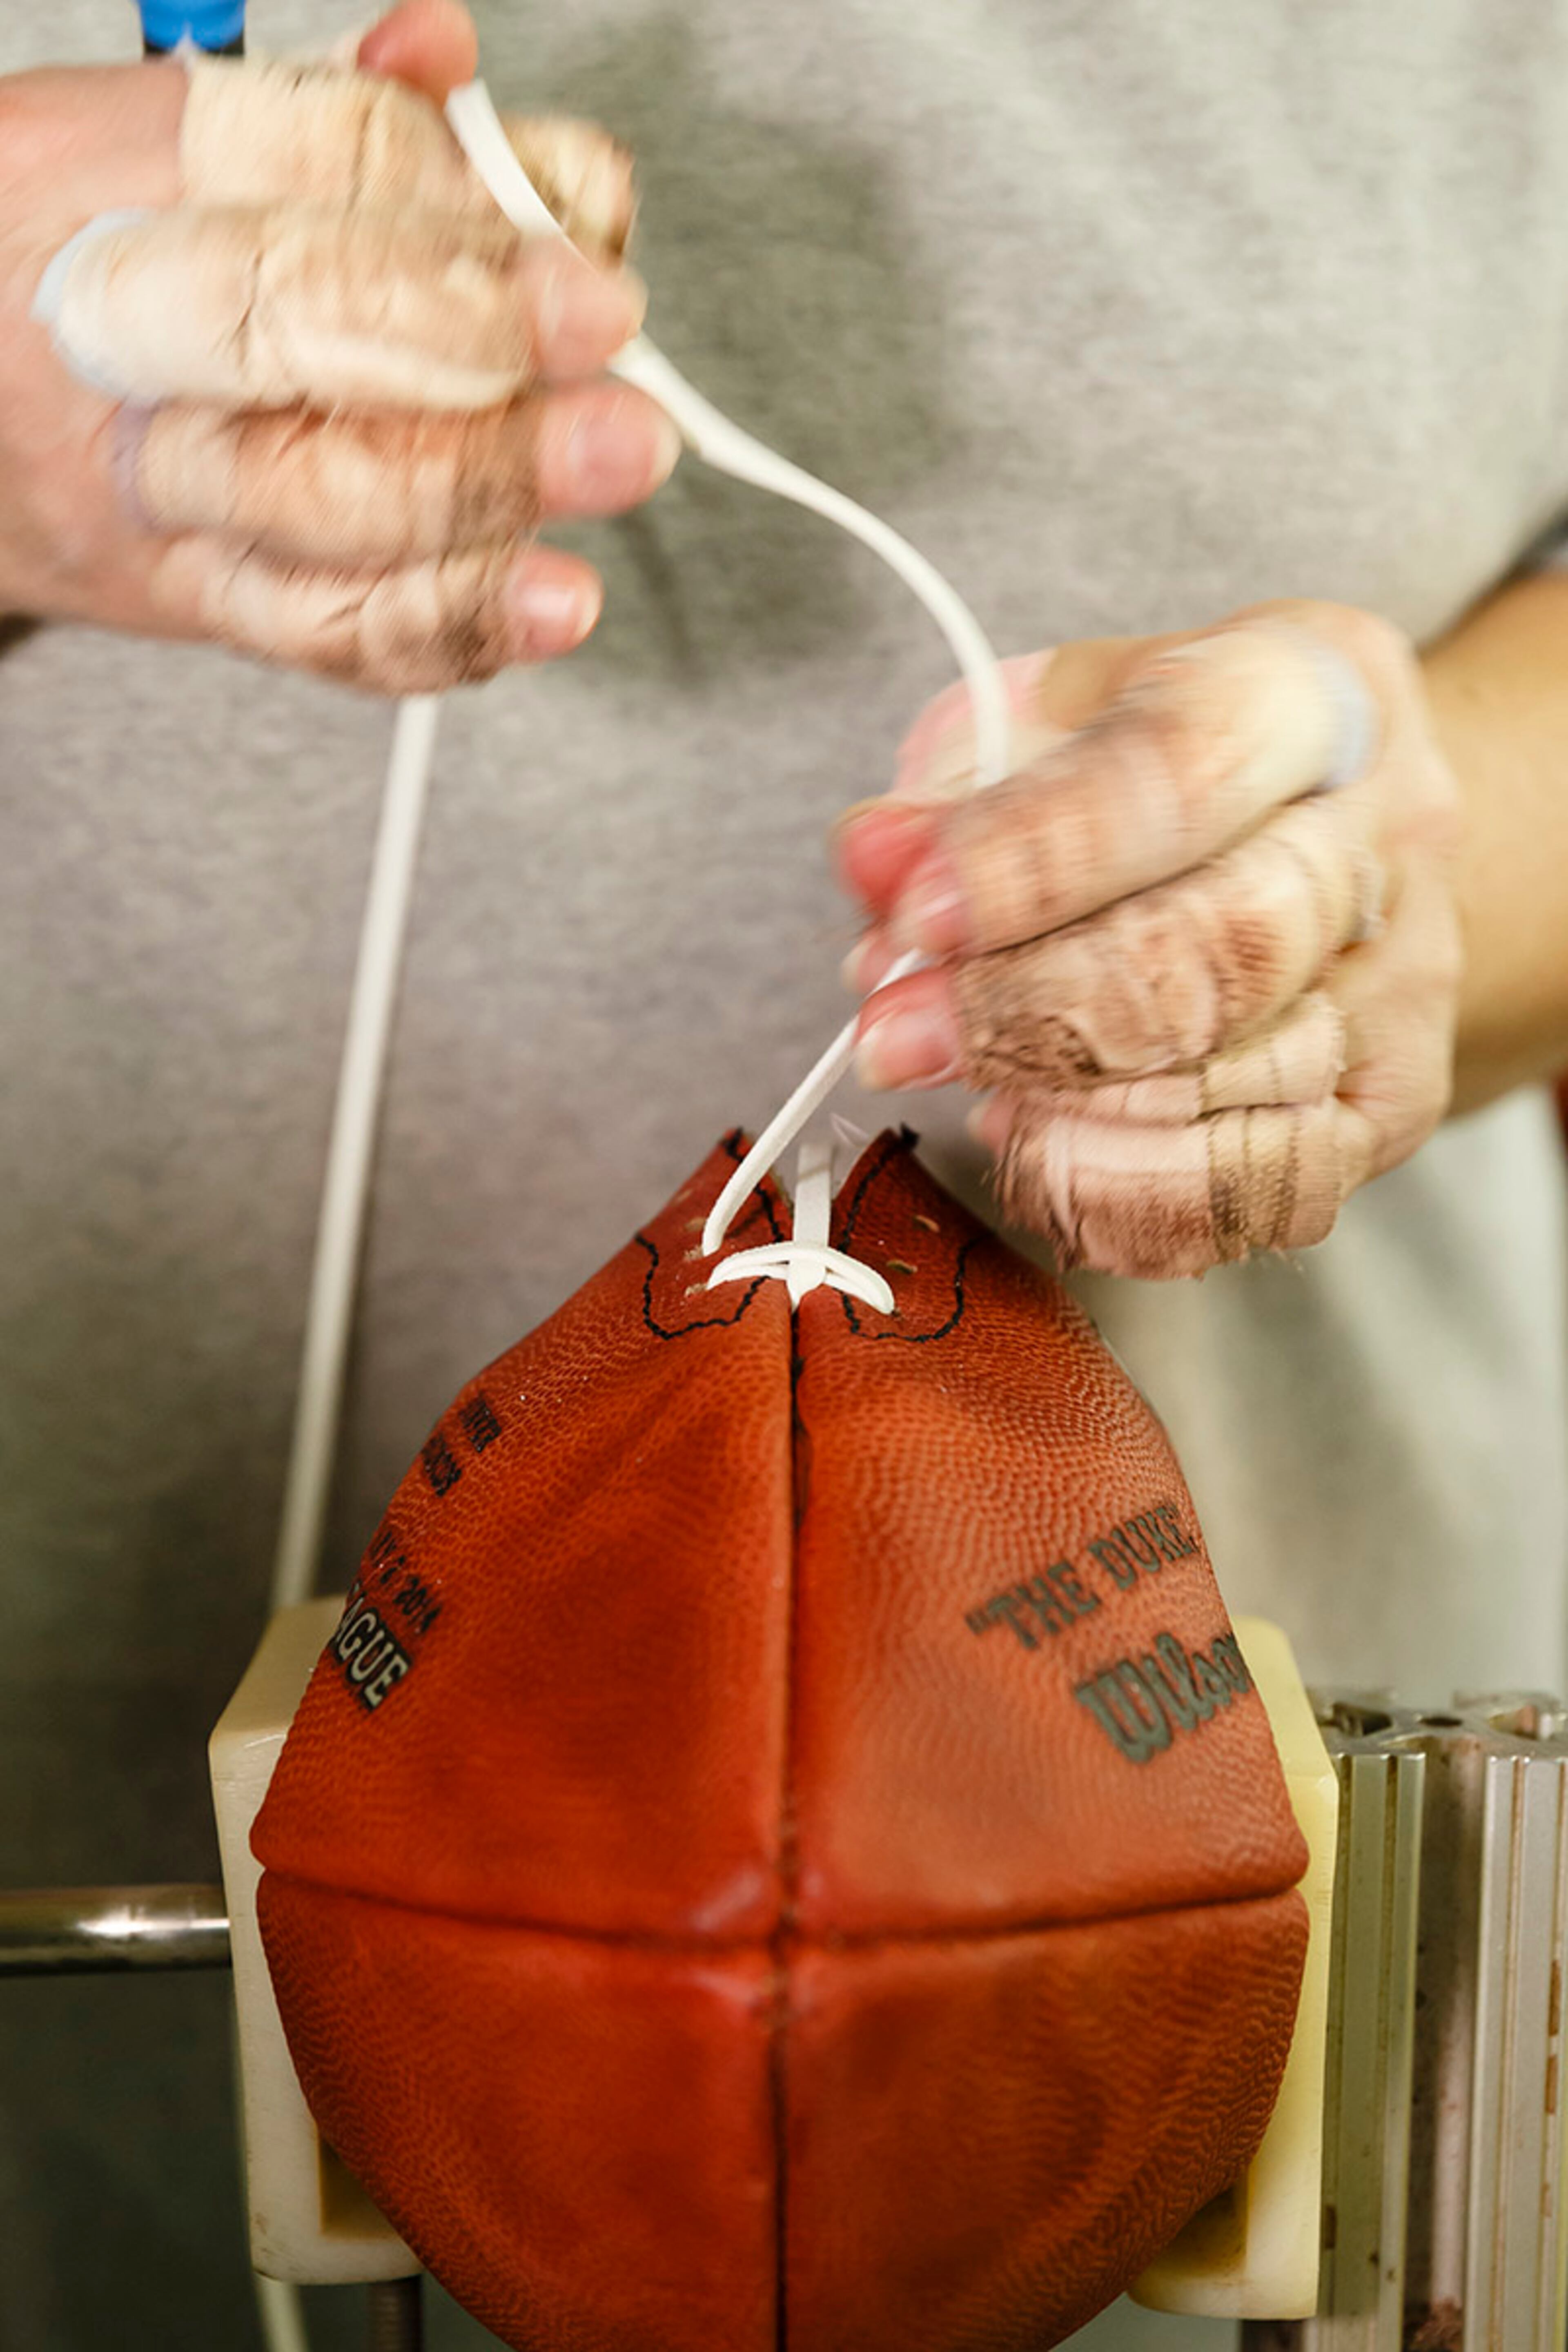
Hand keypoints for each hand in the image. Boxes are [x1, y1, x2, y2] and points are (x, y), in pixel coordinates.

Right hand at [0, 0, 675, 688]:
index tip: (580, 226)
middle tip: (609, 340)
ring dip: (491, 488)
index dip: (447, 202)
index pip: (288, 179)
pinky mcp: (208, 602)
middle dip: (475, 340)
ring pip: (327, 504)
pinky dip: (457, 623)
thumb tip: (449, 59)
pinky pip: (334, 633)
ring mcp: (165, 493)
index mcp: (109, 194)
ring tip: (616, 457)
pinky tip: (551, 602)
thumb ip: (326, 118)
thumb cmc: (82, 267)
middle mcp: (126, 351)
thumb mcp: (171, 151)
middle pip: (298, 337)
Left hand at [836, 603, 1463, 1277]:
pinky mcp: (1395, 1104)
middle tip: (895, 1039)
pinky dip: (1129, 1196)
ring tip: (966, 1095)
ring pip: (1242, 1081)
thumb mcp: (1053, 721)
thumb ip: (956, 785)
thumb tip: (875, 862)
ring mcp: (1401, 979)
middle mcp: (1382, 833)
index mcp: (1311, 687)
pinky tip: (1043, 1156)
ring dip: (1064, 1114)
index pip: (1180, 768)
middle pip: (1225, 942)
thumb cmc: (1168, 773)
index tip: (915, 914)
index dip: (1038, 854)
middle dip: (1032, 1009)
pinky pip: (1266, 1189)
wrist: (1333, 842)